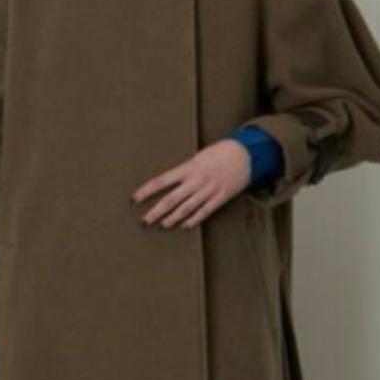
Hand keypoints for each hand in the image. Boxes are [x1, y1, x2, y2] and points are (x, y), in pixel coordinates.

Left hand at [131, 139, 250, 228]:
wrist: (245, 154)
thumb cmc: (219, 153)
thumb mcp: (198, 157)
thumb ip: (185, 170)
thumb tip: (171, 182)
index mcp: (188, 167)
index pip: (161, 181)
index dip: (146, 191)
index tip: (134, 199)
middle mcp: (197, 180)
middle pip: (171, 199)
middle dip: (156, 211)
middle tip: (144, 221)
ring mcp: (209, 189)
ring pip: (187, 207)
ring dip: (173, 218)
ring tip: (162, 226)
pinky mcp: (221, 197)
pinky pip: (206, 211)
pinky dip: (195, 219)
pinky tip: (185, 226)